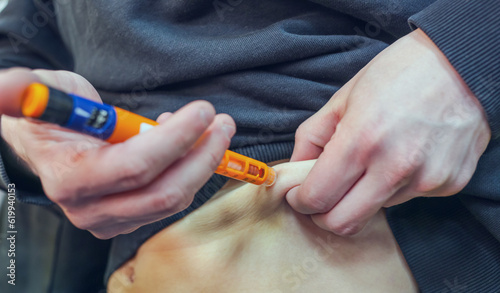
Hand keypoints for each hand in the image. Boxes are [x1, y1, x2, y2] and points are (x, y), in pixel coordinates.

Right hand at [0, 68, 235, 238]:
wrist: (49, 147)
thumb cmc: (53, 117)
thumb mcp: (44, 92)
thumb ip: (28, 91)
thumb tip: (13, 87)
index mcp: (71, 177)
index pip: (136, 166)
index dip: (176, 139)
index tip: (203, 111)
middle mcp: (91, 208)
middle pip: (164, 193)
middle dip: (203, 156)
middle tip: (223, 123)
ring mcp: (111, 219)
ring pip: (173, 199)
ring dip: (201, 163)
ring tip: (209, 129)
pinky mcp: (128, 219)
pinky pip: (170, 200)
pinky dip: (188, 171)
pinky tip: (184, 144)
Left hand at [286, 29, 490, 235]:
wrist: (461, 63)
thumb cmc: (397, 73)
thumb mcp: (342, 98)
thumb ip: (311, 138)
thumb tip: (294, 171)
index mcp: (360, 140)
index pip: (317, 198)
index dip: (300, 201)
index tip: (299, 195)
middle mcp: (394, 167)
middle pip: (344, 223)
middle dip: (324, 214)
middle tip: (322, 196)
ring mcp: (426, 179)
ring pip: (376, 210)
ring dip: (363, 195)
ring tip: (374, 159)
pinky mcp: (449, 184)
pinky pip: (408, 198)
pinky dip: (395, 186)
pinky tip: (403, 156)